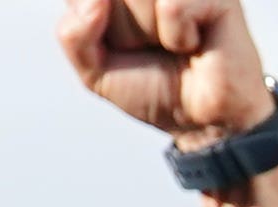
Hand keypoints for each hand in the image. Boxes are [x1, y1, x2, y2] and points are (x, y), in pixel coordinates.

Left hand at [58, 0, 274, 148]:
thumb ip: (73, 34)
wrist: (204, 124)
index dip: (91, 20)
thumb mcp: (95, 70)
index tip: (117, 45)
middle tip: (146, 47)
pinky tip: (192, 43)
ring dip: (146, 32)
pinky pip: (172, 5)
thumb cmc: (155, 89)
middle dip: (120, 30)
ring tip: (170, 46)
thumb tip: (96, 0)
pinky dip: (178, 36)